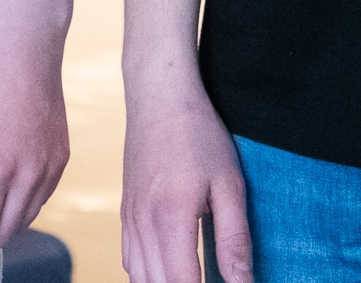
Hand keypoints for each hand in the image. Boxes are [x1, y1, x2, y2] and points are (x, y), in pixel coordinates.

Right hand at [119, 82, 252, 282]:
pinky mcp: (125, 211)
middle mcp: (142, 223)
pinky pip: (129, 259)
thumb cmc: (198, 135)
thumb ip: (235, 240)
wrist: (159, 97)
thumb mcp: (228, 185)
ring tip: (193, 279)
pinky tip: (168, 273)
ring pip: (138, 277)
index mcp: (170, 218)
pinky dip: (147, 276)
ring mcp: (128, 218)